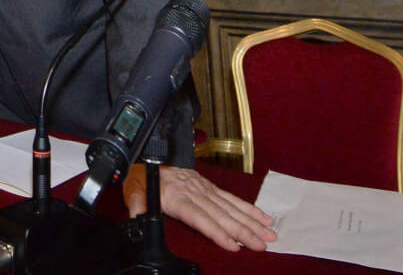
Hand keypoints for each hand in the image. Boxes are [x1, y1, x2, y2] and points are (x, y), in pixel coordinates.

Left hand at [125, 165, 275, 252]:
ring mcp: (204, 189)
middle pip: (222, 215)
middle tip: (262, 244)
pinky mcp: (209, 187)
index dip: (217, 231)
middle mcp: (195, 192)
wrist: (145, 158)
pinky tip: (263, 218)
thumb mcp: (133, 192)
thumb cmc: (140, 177)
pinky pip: (231, 199)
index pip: (200, 217)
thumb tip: (136, 218)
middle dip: (244, 230)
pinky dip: (249, 208)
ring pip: (231, 207)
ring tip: (269, 234)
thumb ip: (137, 206)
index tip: (233, 244)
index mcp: (177, 196)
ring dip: (252, 222)